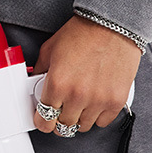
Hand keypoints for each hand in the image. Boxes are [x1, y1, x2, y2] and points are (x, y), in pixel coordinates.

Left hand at [32, 17, 139, 137]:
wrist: (113, 25)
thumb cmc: (83, 33)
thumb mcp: (51, 49)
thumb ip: (40, 70)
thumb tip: (35, 83)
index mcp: (57, 84)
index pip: (44, 120)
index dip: (42, 122)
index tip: (44, 120)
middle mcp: (77, 96)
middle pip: (63, 126)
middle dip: (60, 119)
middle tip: (62, 110)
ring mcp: (98, 101)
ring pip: (83, 126)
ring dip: (79, 118)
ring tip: (79, 104)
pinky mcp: (116, 100)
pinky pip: (103, 122)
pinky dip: (98, 115)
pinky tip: (95, 103)